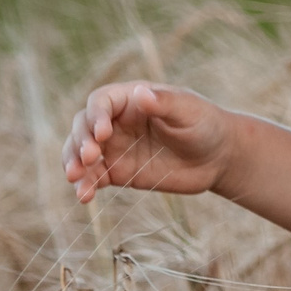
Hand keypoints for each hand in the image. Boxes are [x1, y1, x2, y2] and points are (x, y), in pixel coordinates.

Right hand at [61, 82, 235, 203]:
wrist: (217, 156)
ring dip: (73, 164)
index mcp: (129, 99)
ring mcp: (114, 148)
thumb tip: (140, 93)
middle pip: (83, 126)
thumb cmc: (204, 123)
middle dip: (80, 141)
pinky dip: (85, 186)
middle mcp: (115, 122)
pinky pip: (94, 178)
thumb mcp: (188, 110)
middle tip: (88, 157)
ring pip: (81, 153)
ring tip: (75, 179)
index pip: (101, 102)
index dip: (96, 116)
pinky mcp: (118, 173)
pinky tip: (84, 197)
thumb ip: (164, 103)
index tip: (102, 134)